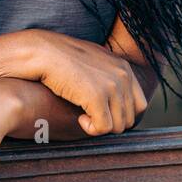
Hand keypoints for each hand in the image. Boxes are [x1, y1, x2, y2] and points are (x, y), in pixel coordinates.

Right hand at [20, 30, 147, 135]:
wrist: (42, 52)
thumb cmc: (61, 59)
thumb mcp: (93, 62)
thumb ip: (108, 77)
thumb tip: (112, 100)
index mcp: (124, 67)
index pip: (139, 105)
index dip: (121, 115)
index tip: (102, 114)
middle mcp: (122, 75)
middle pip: (129, 118)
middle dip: (110, 123)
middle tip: (89, 116)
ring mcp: (111, 85)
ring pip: (118, 126)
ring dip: (100, 127)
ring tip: (83, 116)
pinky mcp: (97, 96)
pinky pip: (103, 128)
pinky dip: (91, 129)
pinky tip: (79, 118)